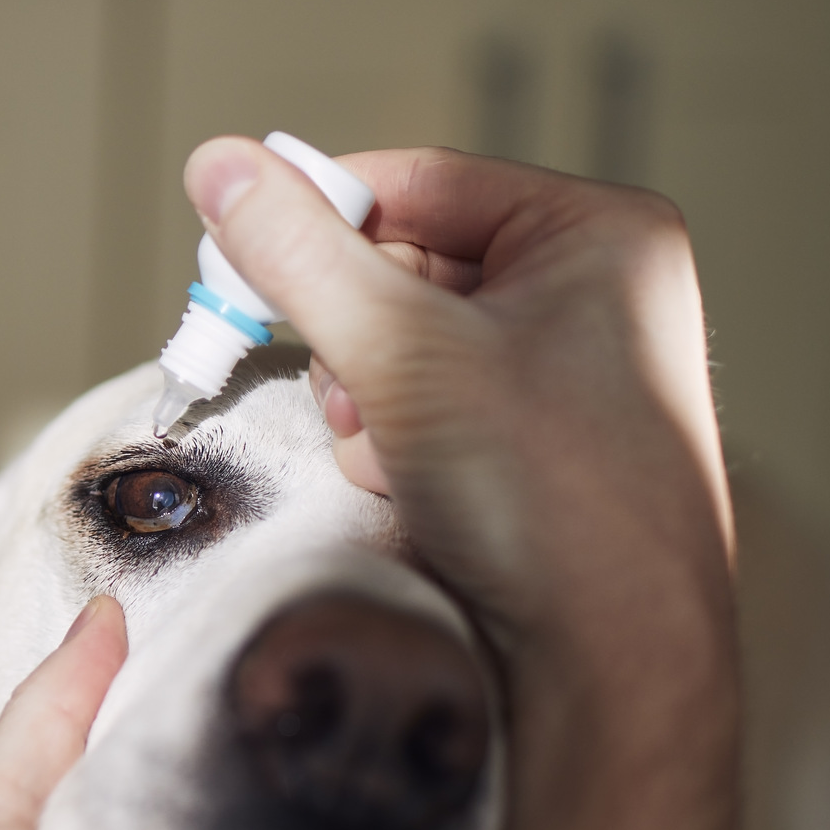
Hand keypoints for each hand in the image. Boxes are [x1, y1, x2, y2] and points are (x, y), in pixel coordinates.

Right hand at [188, 142, 731, 664]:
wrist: (610, 665)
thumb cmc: (551, 500)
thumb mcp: (401, 351)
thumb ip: (299, 254)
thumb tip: (219, 164)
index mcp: (597, 234)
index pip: (418, 180)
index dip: (322, 214)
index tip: (238, 249)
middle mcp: (592, 294)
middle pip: (404, 265)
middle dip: (352, 334)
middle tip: (344, 384)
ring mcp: (563, 375)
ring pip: (400, 344)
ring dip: (365, 397)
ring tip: (392, 449)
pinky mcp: (531, 445)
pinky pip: (422, 407)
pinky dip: (392, 443)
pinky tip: (412, 485)